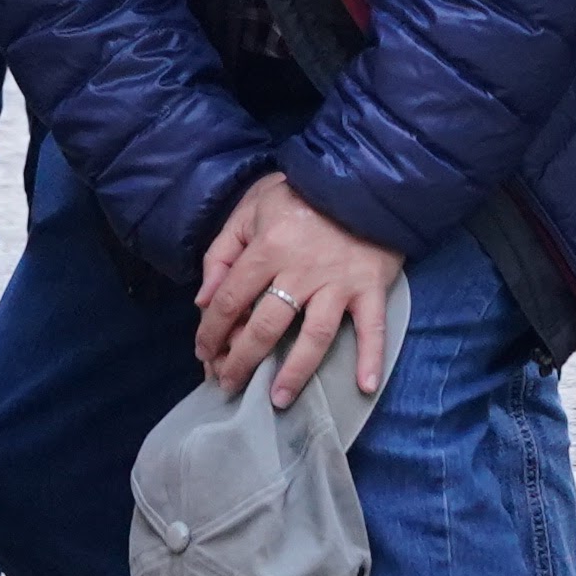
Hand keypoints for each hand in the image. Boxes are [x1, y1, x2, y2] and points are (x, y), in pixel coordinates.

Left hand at [193, 173, 406, 405]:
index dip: (211, 330)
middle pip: (265, 326)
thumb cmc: (300, 193)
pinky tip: (365, 388)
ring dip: (295, 371)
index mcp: (267, 248)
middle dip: (242, 361)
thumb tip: (203, 299)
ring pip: (314, 336)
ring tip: (279, 399)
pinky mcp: (370, 287)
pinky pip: (372, 327)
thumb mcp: (251, 208)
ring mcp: (338, 282)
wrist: (360, 176)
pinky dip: (371, 358)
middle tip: (228, 385)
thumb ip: (222, 251)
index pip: (230, 299)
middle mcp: (300, 270)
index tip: (203, 353)